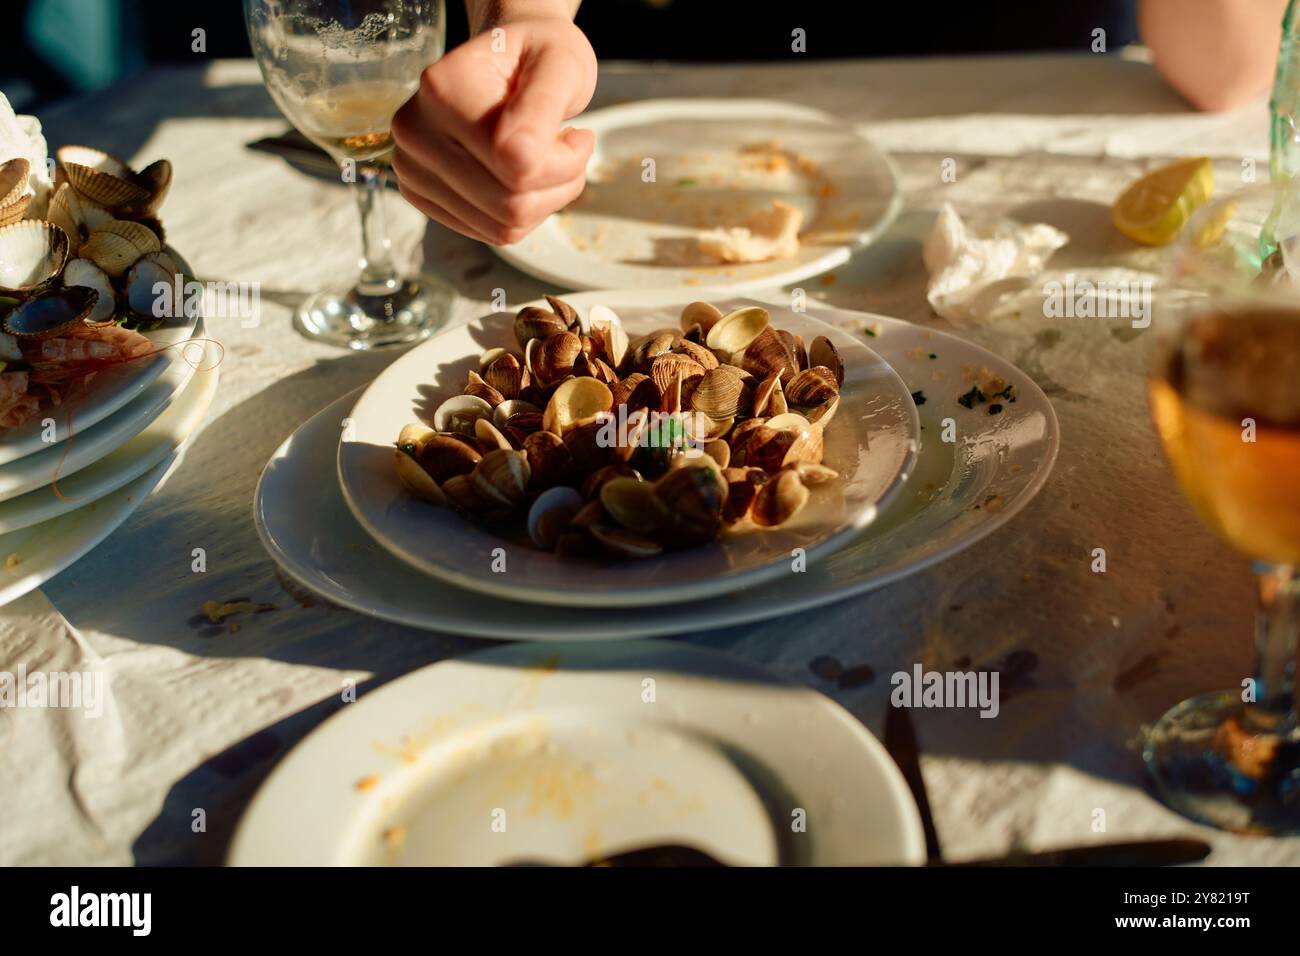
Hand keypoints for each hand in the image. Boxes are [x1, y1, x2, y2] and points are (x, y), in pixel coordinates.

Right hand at [391, 17, 596, 244]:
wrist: (509, 61)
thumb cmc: (538, 57)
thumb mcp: (561, 65)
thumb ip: (541, 105)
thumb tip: (518, 157)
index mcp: (442, 89)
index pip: (515, 164)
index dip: (565, 161)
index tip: (579, 135)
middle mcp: (414, 131)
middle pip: (509, 203)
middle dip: (558, 184)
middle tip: (570, 150)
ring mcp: (412, 169)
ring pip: (503, 225)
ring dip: (545, 201)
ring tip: (549, 160)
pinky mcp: (422, 196)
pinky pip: (492, 233)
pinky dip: (525, 215)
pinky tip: (525, 178)